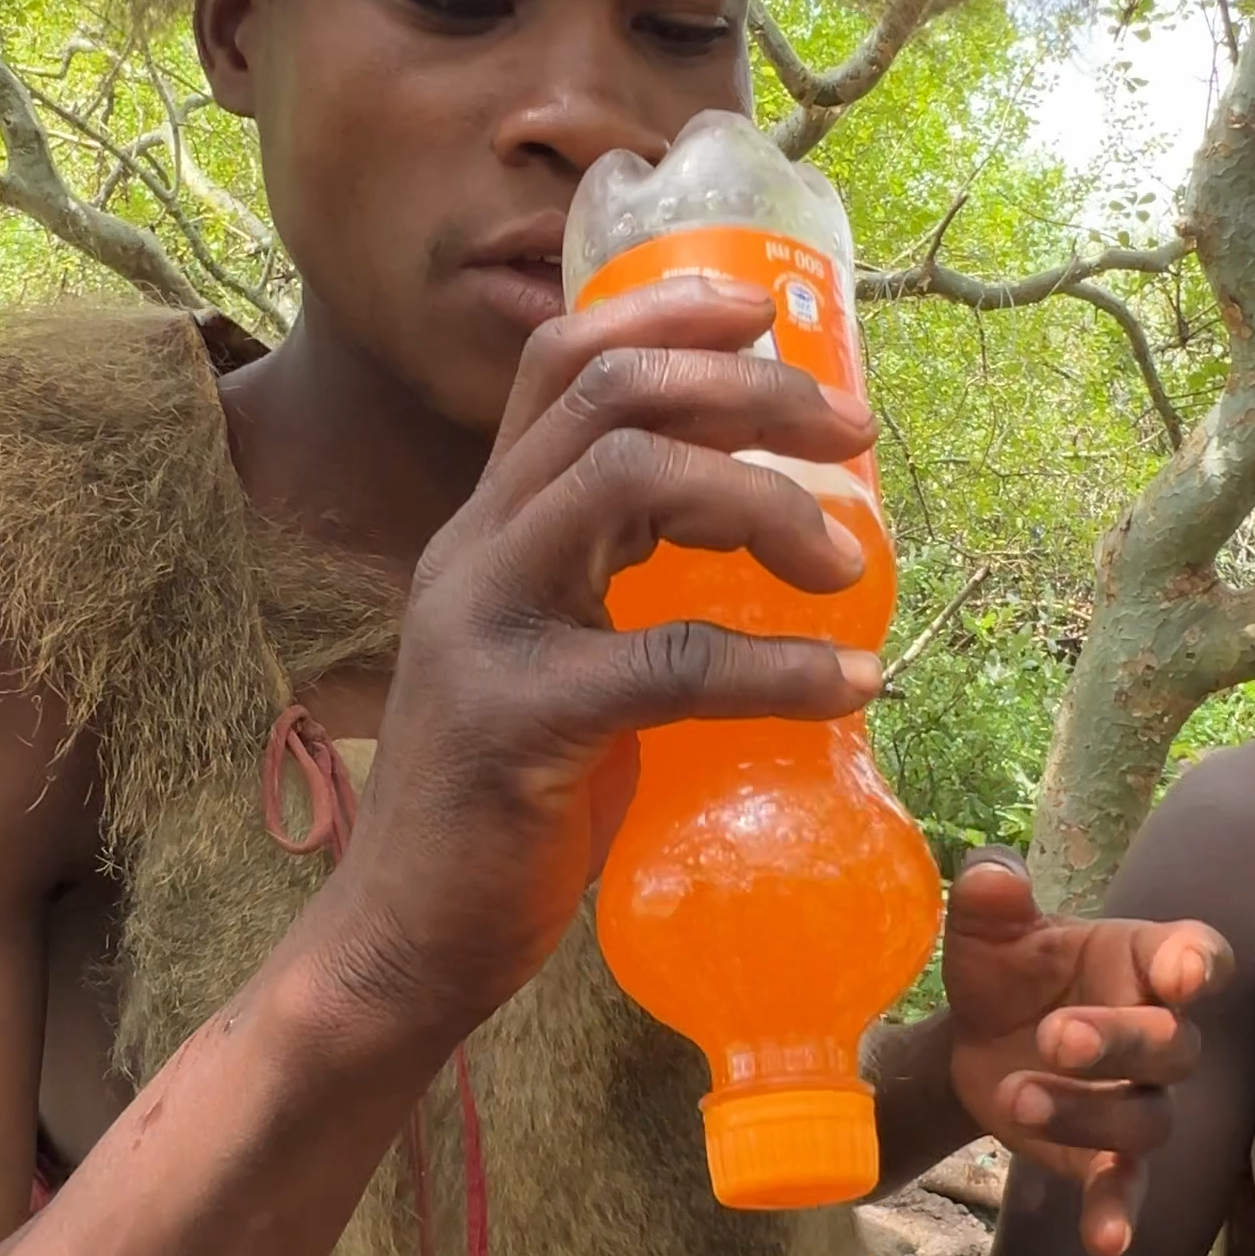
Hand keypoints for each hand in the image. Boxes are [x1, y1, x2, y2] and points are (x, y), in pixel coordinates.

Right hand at [327, 275, 879, 1033]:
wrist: (402, 943)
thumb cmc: (503, 810)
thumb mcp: (557, 661)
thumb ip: (619, 590)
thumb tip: (766, 544)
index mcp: (489, 532)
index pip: (565, 366)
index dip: (667, 312)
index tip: (772, 316)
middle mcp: (474, 554)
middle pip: (610, 394)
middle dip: (747, 389)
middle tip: (852, 431)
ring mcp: (484, 630)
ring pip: (626, 479)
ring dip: (759, 499)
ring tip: (844, 561)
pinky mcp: (518, 725)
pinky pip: (668, 660)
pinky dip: (777, 664)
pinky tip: (849, 684)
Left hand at [942, 851, 1229, 1255]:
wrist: (975, 1036)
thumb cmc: (1005, 971)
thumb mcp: (986, 930)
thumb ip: (991, 897)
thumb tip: (992, 874)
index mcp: (1141, 961)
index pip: (1197, 956)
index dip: (1198, 963)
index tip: (1184, 972)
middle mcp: (1156, 1032)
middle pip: (1172, 1046)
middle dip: (1120, 1041)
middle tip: (1056, 1035)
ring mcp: (1135, 1100)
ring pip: (1146, 1118)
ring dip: (1088, 1113)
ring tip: (1018, 1097)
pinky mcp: (1103, 1157)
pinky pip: (1125, 1188)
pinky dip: (1118, 1213)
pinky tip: (1103, 1241)